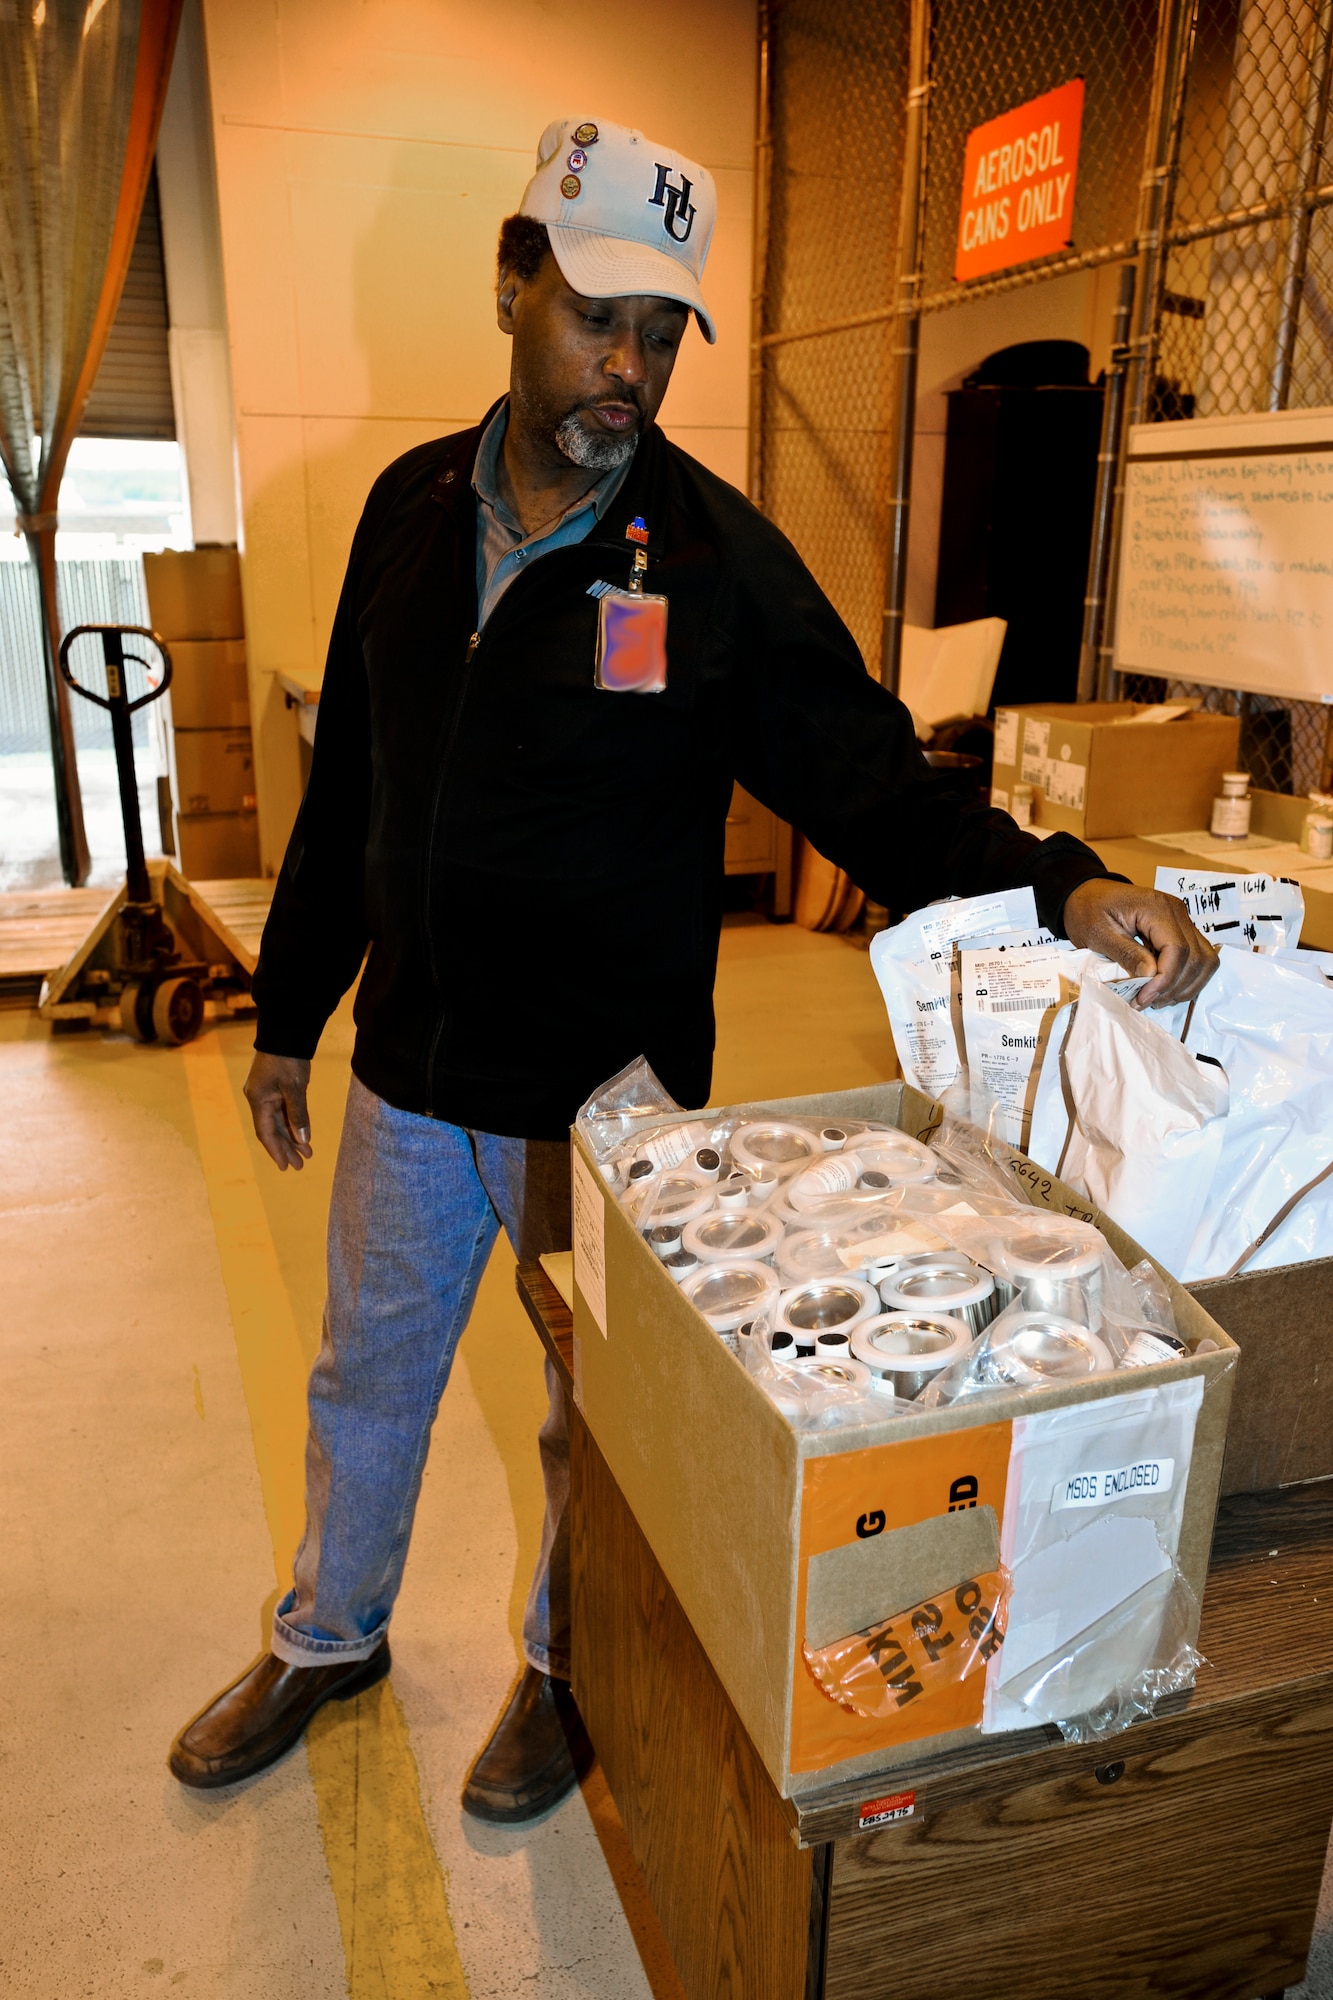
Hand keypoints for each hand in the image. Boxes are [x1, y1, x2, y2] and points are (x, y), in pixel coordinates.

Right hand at [243, 1052, 313, 1170]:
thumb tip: (303, 1140)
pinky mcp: (274, 1088)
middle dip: (287, 1148)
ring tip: (307, 1154)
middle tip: (300, 1166)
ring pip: (278, 1122)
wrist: (286, 1032)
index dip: (276, 1151)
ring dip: (292, 1137)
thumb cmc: (288, 1058)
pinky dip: (293, 1123)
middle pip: (272, 1130)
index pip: (266, 1133)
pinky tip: (303, 1134)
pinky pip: (283, 1111)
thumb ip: (298, 1115)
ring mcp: (266, 1093)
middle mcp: (258, 1099)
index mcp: (258, 1100)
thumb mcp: (295, 1088)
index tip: (286, 1167)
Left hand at [1061, 878, 1217, 1009]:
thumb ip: (1126, 953)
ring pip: (1204, 961)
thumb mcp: (1098, 933)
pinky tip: (1163, 990)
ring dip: (1185, 986)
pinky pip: (1197, 959)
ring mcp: (1183, 922)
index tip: (1143, 997)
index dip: (1165, 979)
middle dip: (1174, 987)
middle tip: (1146, 1001)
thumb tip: (1151, 975)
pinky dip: (1186, 979)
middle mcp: (1178, 912)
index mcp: (1157, 908)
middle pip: (1196, 958)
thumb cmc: (1089, 911)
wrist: (1088, 896)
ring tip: (1155, 999)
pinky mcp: (1181, 932)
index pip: (1177, 949)